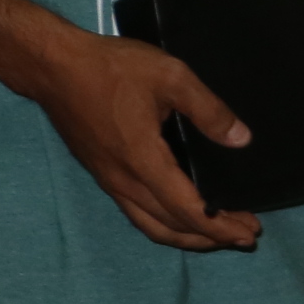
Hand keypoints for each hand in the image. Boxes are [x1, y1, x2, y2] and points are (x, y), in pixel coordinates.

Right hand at [18, 23, 259, 251]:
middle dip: (210, 237)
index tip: (250, 233)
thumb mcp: (171, 76)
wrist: (53, 66)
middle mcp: (124, 181)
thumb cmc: (112, 68)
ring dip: (186, 235)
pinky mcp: (102, 173)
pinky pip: (136, 211)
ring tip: (218, 233)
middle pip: (170, 226)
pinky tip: (178, 214)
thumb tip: (241, 139)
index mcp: (144, 162)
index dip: (221, 227)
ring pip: (150, 224)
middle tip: (245, 236)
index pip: (188, 210)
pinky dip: (163, 223)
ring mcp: (109, 180)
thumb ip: (208, 109)